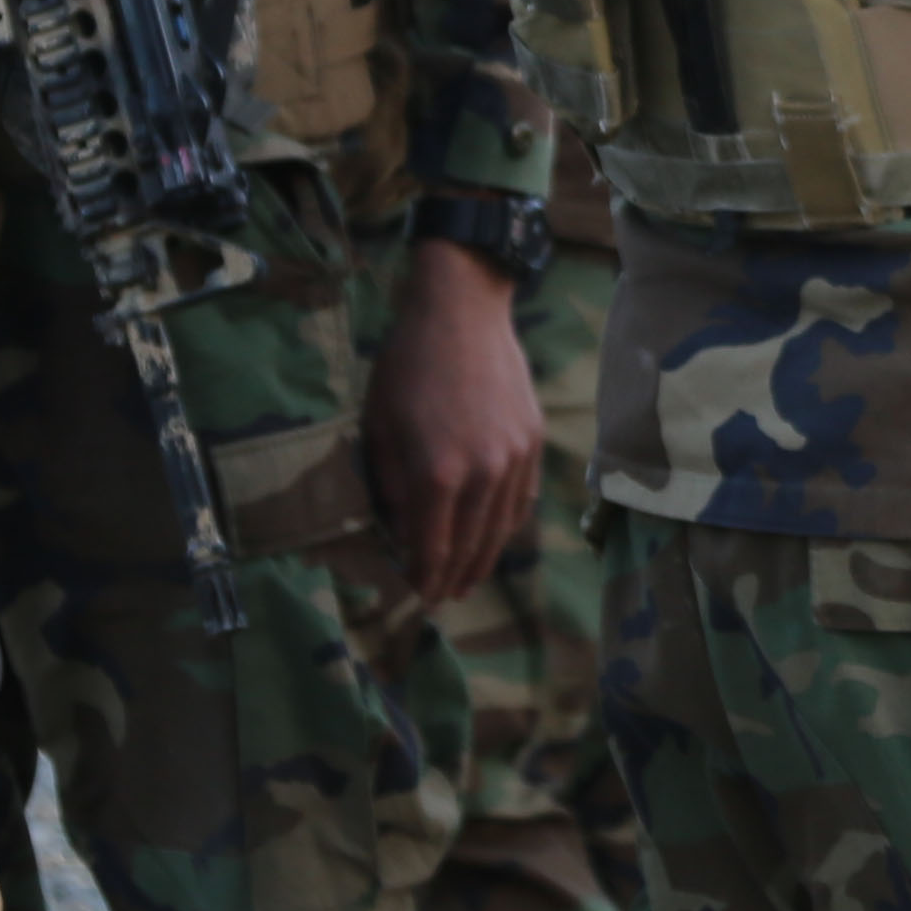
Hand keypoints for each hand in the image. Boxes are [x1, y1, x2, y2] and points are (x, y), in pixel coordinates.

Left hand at [371, 234, 543, 615]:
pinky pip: (521, 499)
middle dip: (453, 577)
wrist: (462, 312)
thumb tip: (398, 528)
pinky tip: (495, 537)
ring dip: (484, 560)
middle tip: (441, 598)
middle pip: (470, 546)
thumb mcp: (378, 425)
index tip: (415, 593)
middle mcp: (483, 474)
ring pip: (501, 528)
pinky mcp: (532, 441)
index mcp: (437, 473)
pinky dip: (507, 526)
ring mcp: (514, 459)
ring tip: (470, 580)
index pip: (432, 547)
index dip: (423, 576)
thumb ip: (388, 484)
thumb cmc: (407, 365)